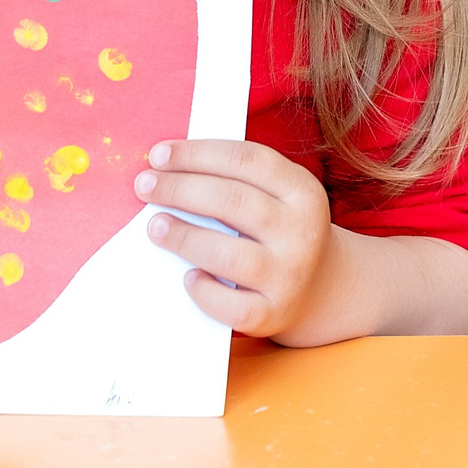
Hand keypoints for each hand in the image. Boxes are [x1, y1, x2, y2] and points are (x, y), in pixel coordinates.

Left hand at [135, 138, 335, 338]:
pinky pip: (231, 305)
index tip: (158, 154)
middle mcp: (302, 231)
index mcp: (303, 190)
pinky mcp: (274, 313)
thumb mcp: (279, 196)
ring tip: (155, 226)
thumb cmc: (280, 232)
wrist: (322, 287)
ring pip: (228, 254)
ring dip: (184, 237)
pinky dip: (204, 291)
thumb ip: (237, 180)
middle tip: (145, 185)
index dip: (197, 154)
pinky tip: (188, 277)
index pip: (246, 160)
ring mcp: (289, 275)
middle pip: (232, 201)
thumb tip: (170, 172)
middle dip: (180, 189)